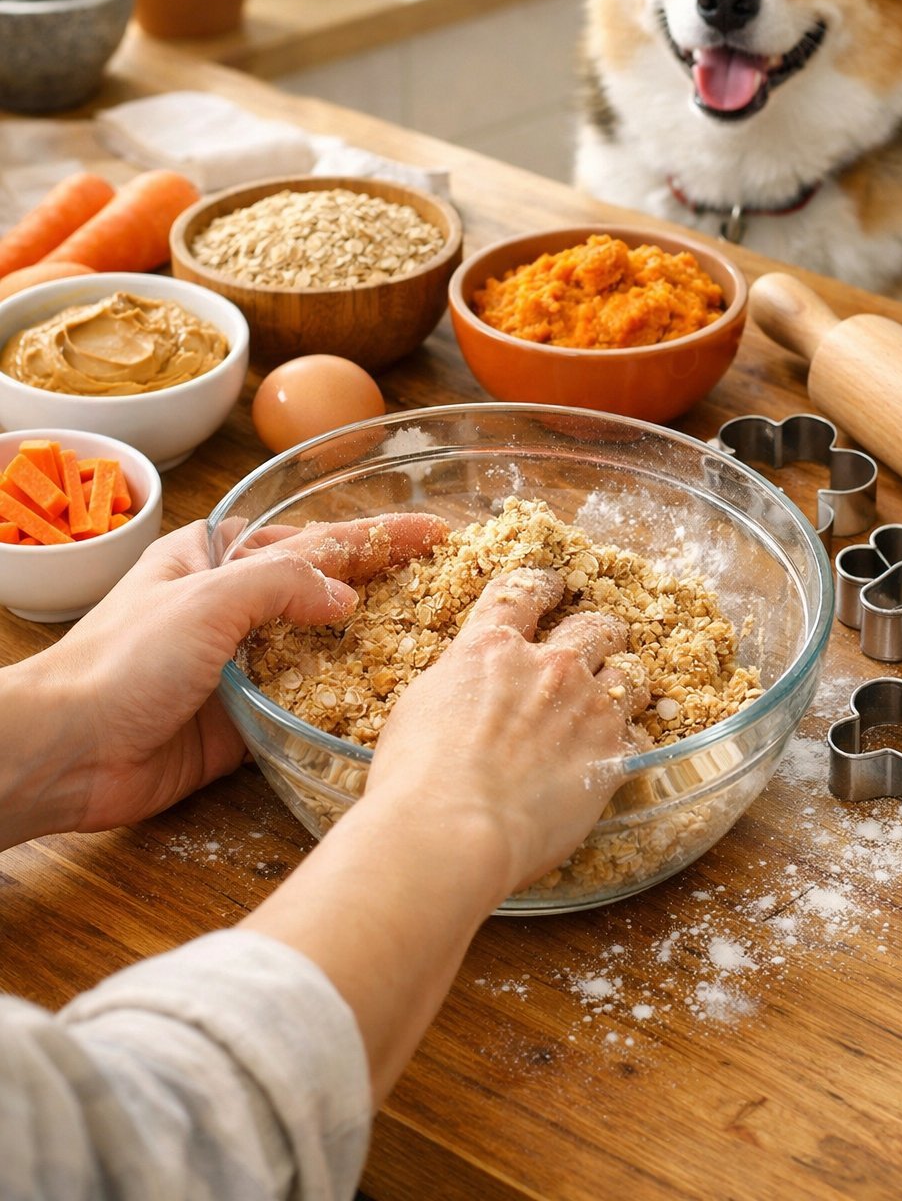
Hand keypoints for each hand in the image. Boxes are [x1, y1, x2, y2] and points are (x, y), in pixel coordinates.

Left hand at [2, 513, 445, 843]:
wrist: (69, 750)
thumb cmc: (121, 661)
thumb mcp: (208, 597)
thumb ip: (283, 584)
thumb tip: (346, 597)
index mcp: (218, 555)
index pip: (317, 538)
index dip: (379, 534)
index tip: (435, 534)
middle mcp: (233, 604)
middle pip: (325, 588)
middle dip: (385, 585)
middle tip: (449, 584)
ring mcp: (241, 662)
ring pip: (321, 647)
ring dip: (373, 644)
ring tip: (436, 640)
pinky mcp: (244, 717)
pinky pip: (307, 703)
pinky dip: (345, 700)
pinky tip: (388, 700)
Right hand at [368, 566, 647, 894]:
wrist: (454, 826)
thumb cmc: (417, 776)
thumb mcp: (420, 707)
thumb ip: (458, 684)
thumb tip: (467, 692)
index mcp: (491, 648)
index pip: (522, 593)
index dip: (542, 585)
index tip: (553, 586)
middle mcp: (547, 666)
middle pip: (590, 627)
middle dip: (597, 632)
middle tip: (598, 639)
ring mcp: (586, 706)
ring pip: (626, 674)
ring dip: (622, 681)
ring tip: (622, 691)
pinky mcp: (612, 753)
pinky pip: (637, 733)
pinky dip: (628, 738)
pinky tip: (619, 748)